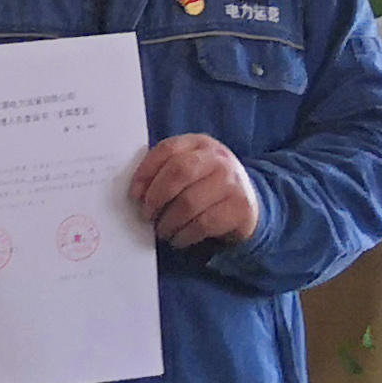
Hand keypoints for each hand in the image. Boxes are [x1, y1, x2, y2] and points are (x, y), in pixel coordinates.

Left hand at [130, 133, 262, 251]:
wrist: (247, 203)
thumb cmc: (207, 185)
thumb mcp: (190, 168)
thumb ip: (164, 172)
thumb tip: (138, 194)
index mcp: (199, 144)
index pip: (167, 149)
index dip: (145, 172)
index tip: (134, 194)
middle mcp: (218, 159)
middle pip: (178, 172)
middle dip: (156, 197)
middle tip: (147, 214)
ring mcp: (231, 182)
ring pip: (189, 203)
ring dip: (168, 222)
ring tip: (162, 230)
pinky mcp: (240, 207)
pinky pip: (203, 224)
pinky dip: (184, 235)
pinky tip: (178, 238)